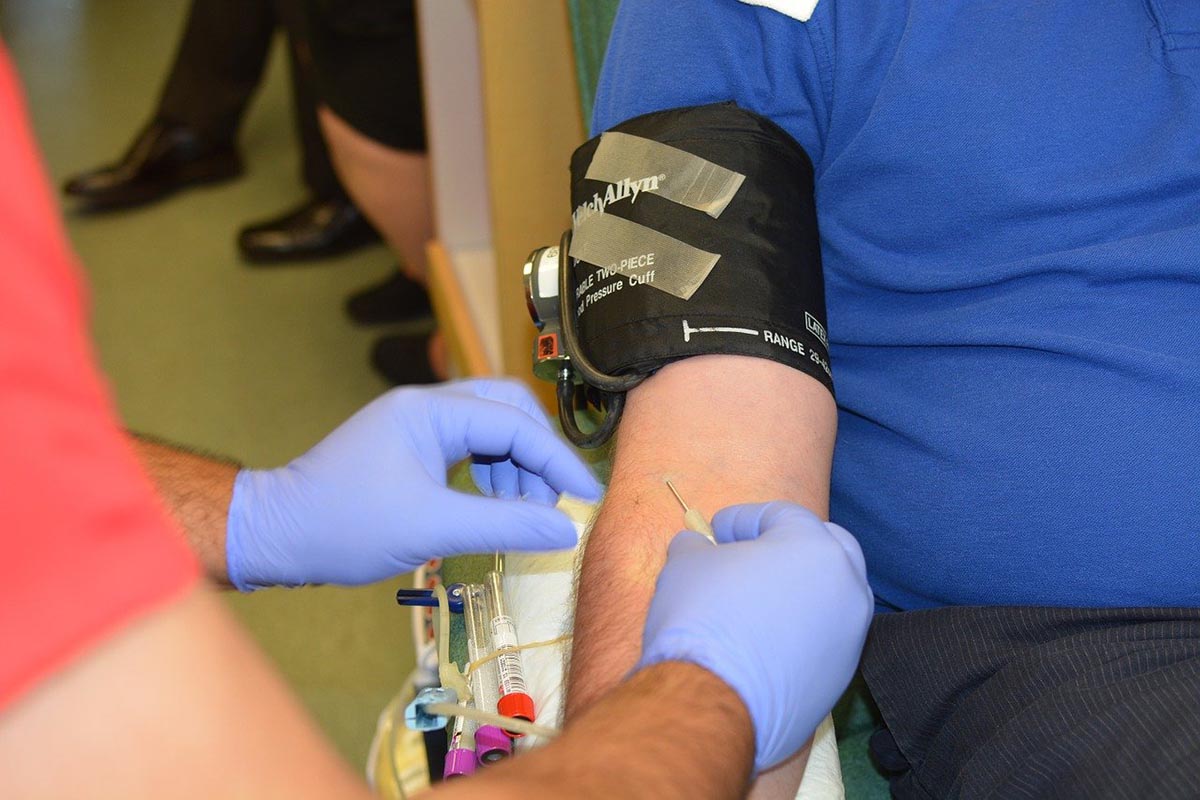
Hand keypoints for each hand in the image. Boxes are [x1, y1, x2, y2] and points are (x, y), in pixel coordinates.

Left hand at [226, 379, 601, 589]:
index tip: (587, 496)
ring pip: (492, 430)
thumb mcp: (430, 528)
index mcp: (430, 410)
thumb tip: (566, 529)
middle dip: (538, 455)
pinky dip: (492, 476)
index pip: (514, 422)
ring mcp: (418, 425)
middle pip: (508, 410)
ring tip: (523, 514)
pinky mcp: (412, 448)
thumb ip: (504, 524)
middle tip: (555, 500)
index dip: (557, 459)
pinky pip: (470, 449)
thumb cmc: (343, 526)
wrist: (275, 535)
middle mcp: (427, 407)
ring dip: (516, 469)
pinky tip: (494, 509)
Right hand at [636, 501, 872, 772]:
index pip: (783, 514)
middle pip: (827, 549)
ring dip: (798, 591)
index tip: (717, 531)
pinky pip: (822, 640)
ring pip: (831, 598)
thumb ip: (698, 547)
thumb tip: (696, 546)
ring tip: (755, 600)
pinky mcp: (840, 678)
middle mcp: (846, 587)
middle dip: (790, 546)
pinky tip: (761, 641)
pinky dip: (798, 632)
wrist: (713, 702)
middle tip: (751, 554)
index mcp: (815, 546)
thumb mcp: (687, 564)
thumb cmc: (702, 617)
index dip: (744, 518)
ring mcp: (849, 636)